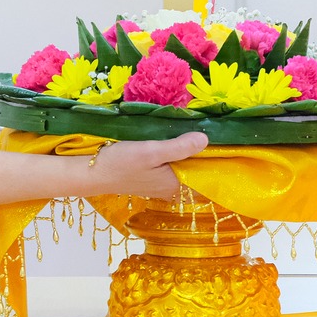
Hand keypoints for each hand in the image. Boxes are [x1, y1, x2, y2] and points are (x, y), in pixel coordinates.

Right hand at [86, 132, 207, 198]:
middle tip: (210, 128)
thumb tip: (206, 140)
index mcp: (176, 185)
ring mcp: (161, 184)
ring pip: (183, 166)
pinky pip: (171, 166)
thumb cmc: (121, 162)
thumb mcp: (151, 151)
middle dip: (201, 152)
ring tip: (195, 130)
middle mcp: (172, 188)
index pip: (205, 173)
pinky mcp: (151, 178)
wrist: (91, 172)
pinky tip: (174, 139)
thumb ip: (179, 147)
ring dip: (188, 151)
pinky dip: (175, 154)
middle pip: (195, 169)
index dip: (215, 157)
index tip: (224, 139)